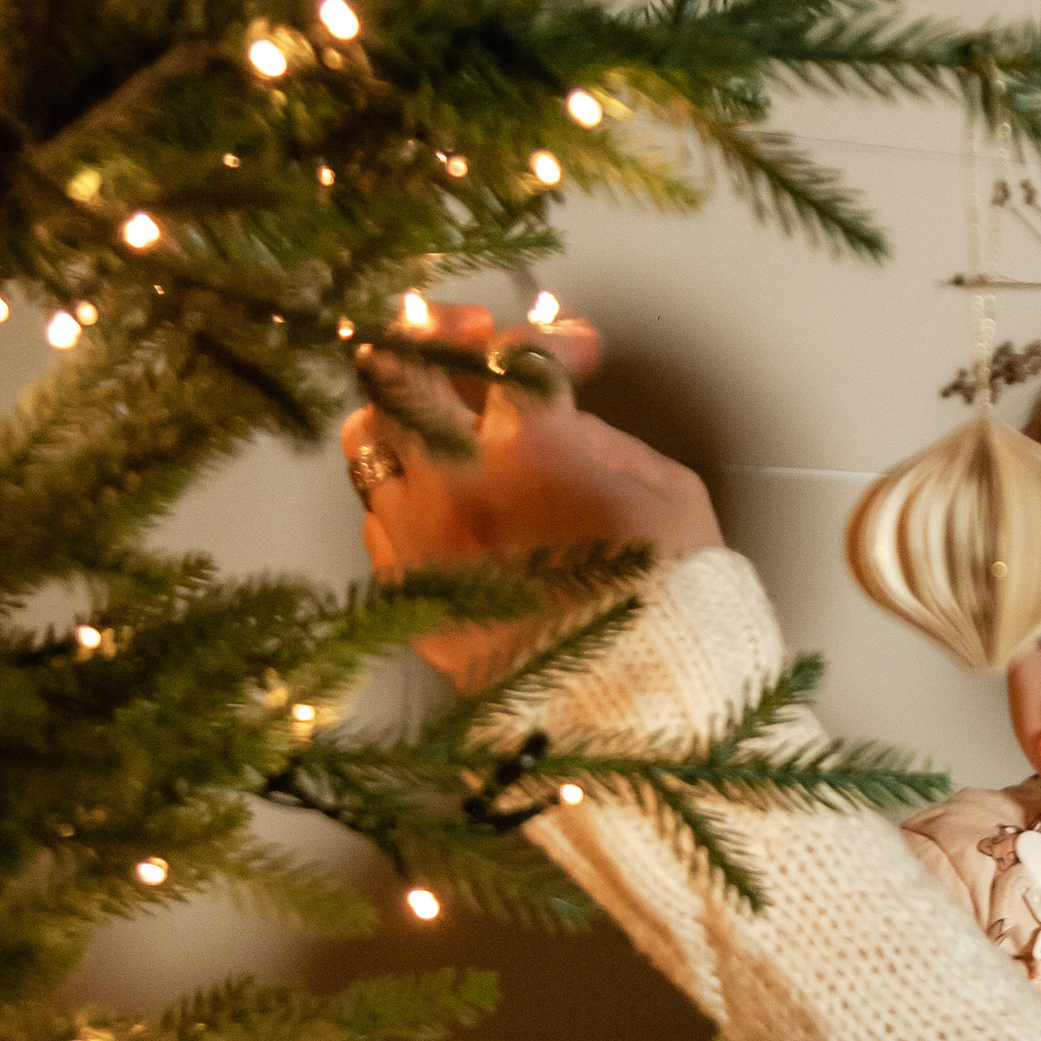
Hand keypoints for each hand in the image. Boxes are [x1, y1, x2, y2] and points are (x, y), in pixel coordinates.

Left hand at [342, 302, 720, 684]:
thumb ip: (602, 436)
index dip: (548, 335)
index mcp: (530, 447)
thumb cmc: (673, 596)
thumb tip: (559, 416)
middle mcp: (454, 481)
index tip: (577, 351)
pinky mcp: (406, 590)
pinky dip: (407, 497)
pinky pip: (377, 519)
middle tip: (471, 338)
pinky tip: (448, 507)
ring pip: (367, 441)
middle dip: (435, 338)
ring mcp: (418, 537)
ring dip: (407, 418)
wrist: (638, 705)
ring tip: (444, 424)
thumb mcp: (670, 492)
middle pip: (400, 372)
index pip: (511, 350)